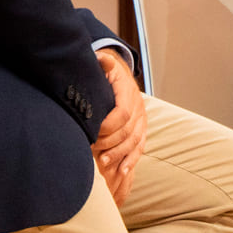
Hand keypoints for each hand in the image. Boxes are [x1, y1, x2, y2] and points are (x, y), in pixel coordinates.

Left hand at [91, 49, 146, 203]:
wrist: (117, 73)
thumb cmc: (103, 71)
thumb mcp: (102, 63)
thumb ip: (102, 63)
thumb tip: (103, 60)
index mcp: (127, 91)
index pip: (122, 113)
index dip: (107, 126)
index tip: (91, 132)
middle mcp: (138, 106)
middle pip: (128, 131)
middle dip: (111, 143)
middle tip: (94, 150)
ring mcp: (141, 119)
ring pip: (135, 141)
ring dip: (120, 155)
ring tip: (104, 163)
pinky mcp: (140, 129)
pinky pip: (139, 147)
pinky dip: (131, 160)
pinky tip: (122, 171)